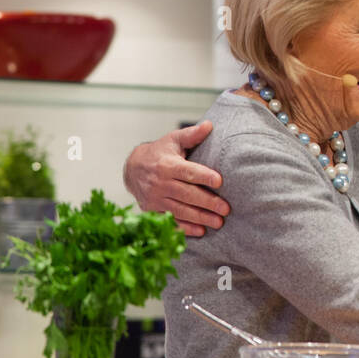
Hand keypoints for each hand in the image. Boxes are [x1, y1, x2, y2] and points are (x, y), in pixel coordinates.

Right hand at [122, 121, 230, 235]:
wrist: (133, 168)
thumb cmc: (160, 152)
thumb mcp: (173, 140)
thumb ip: (192, 135)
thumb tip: (210, 125)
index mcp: (167, 165)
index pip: (188, 172)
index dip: (203, 176)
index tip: (220, 181)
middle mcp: (160, 183)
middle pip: (187, 194)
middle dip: (207, 202)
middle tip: (226, 209)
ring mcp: (155, 199)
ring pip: (180, 210)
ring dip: (200, 218)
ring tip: (218, 222)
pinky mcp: (153, 210)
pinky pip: (170, 221)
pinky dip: (185, 228)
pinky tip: (201, 231)